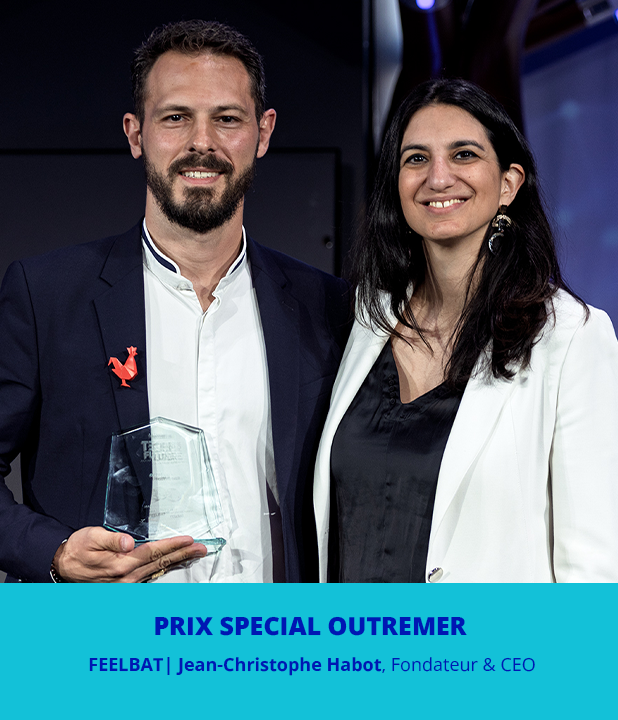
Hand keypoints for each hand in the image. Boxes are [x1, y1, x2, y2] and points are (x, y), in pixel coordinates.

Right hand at [53, 526, 207, 582]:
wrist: (63, 568)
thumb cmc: (78, 549)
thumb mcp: (90, 537)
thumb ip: (110, 540)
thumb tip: (129, 542)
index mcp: (121, 564)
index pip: (154, 552)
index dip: (173, 545)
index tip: (189, 540)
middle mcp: (127, 577)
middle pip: (161, 563)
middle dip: (183, 554)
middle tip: (203, 548)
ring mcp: (127, 584)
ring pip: (159, 571)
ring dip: (177, 562)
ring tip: (194, 554)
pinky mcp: (126, 586)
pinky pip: (151, 577)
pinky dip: (165, 569)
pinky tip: (175, 563)